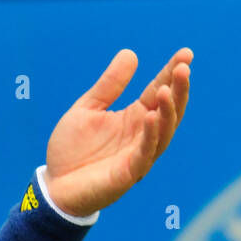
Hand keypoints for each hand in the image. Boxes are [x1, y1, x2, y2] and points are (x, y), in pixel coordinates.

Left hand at [44, 48, 192, 217]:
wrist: (54, 187)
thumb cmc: (72, 150)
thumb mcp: (88, 109)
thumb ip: (109, 86)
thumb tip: (130, 53)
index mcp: (134, 118)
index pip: (159, 91)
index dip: (172, 73)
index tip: (186, 53)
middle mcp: (141, 135)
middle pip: (169, 111)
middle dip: (179, 90)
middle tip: (184, 68)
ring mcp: (137, 155)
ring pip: (163, 133)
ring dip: (168, 111)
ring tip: (167, 89)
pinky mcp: (128, 174)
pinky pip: (145, 154)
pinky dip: (150, 136)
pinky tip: (151, 117)